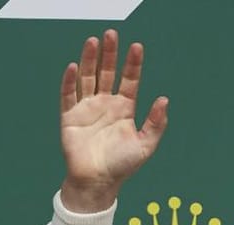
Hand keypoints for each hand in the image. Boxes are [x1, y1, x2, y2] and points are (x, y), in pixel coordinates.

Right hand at [58, 30, 167, 212]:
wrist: (98, 181)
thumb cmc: (123, 165)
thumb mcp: (146, 145)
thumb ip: (156, 123)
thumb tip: (164, 99)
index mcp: (125, 109)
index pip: (129, 80)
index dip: (132, 64)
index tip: (137, 47)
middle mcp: (106, 104)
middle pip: (107, 73)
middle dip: (110, 54)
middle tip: (112, 34)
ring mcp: (87, 108)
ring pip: (88, 78)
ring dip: (90, 60)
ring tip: (93, 41)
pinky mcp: (70, 116)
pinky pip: (69, 95)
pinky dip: (70, 81)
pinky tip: (74, 67)